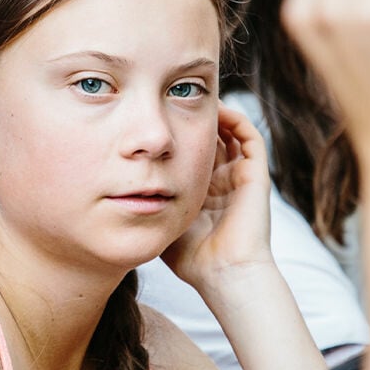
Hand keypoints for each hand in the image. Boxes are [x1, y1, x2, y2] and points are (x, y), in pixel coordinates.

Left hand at [162, 105, 273, 291]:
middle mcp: (222, 181)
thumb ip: (144, 202)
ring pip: (230, 133)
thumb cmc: (190, 256)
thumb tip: (114, 186)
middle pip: (209, 138)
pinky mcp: (256, 175)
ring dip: (214, 114)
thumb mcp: (159, 220)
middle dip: (193, 118)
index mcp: (202, 192)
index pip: (190, 152)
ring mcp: (240, 177)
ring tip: (195, 97)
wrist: (223, 273)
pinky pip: (249, 137)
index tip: (155, 118)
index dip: (175, 135)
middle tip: (172, 97)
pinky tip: (216, 108)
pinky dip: (235, 119)